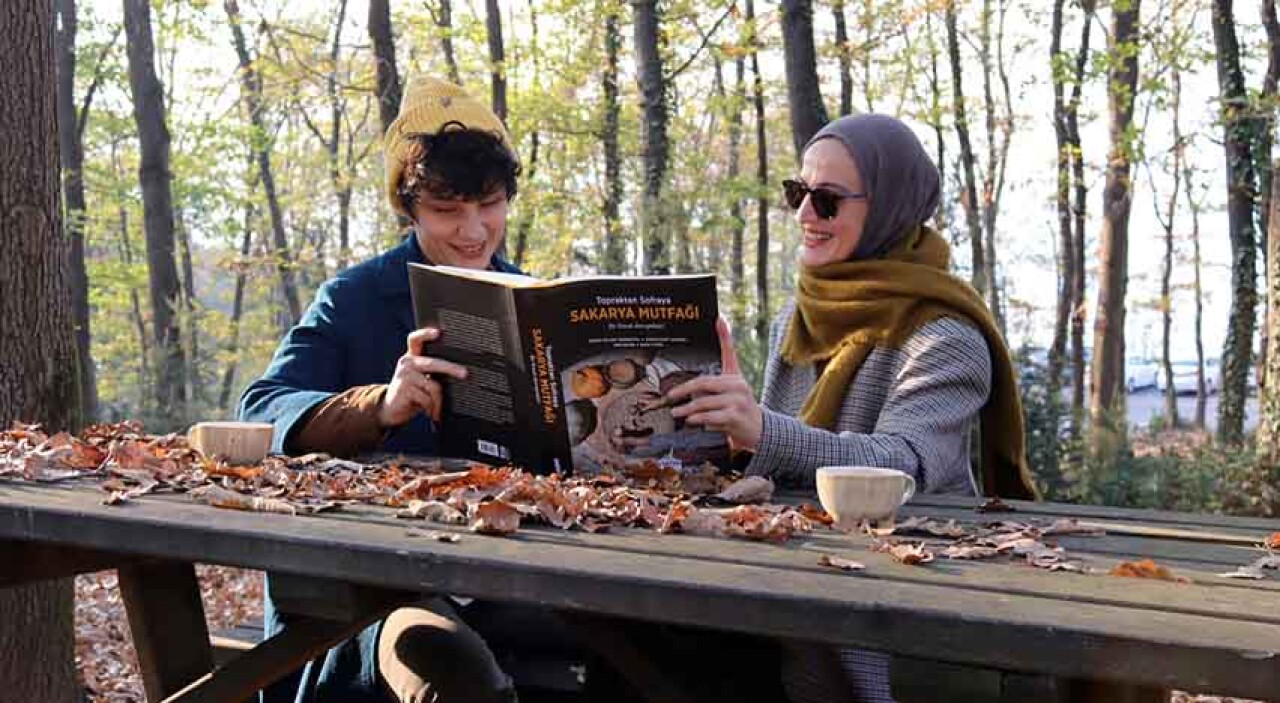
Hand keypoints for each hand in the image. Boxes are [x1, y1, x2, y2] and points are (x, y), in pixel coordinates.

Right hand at [378, 327, 468, 427]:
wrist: (389, 410)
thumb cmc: (410, 393)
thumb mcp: (420, 379)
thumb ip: (432, 372)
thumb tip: (459, 373)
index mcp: (412, 357)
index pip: (416, 339)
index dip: (426, 334)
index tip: (438, 333)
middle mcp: (407, 363)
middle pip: (433, 363)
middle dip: (451, 368)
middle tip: (465, 374)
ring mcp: (404, 376)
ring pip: (433, 386)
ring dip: (439, 401)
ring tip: (437, 409)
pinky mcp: (403, 389)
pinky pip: (427, 399)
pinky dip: (432, 408)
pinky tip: (430, 412)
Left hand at [667, 318, 761, 449]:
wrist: (758, 429)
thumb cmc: (740, 406)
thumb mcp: (733, 386)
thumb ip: (721, 372)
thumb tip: (713, 347)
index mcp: (735, 377)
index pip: (728, 352)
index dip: (725, 335)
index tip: (719, 320)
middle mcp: (738, 386)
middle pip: (705, 383)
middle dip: (684, 389)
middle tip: (671, 395)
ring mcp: (737, 402)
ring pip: (704, 402)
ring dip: (688, 409)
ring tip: (677, 412)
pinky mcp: (735, 417)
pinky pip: (710, 417)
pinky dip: (698, 419)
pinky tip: (691, 420)